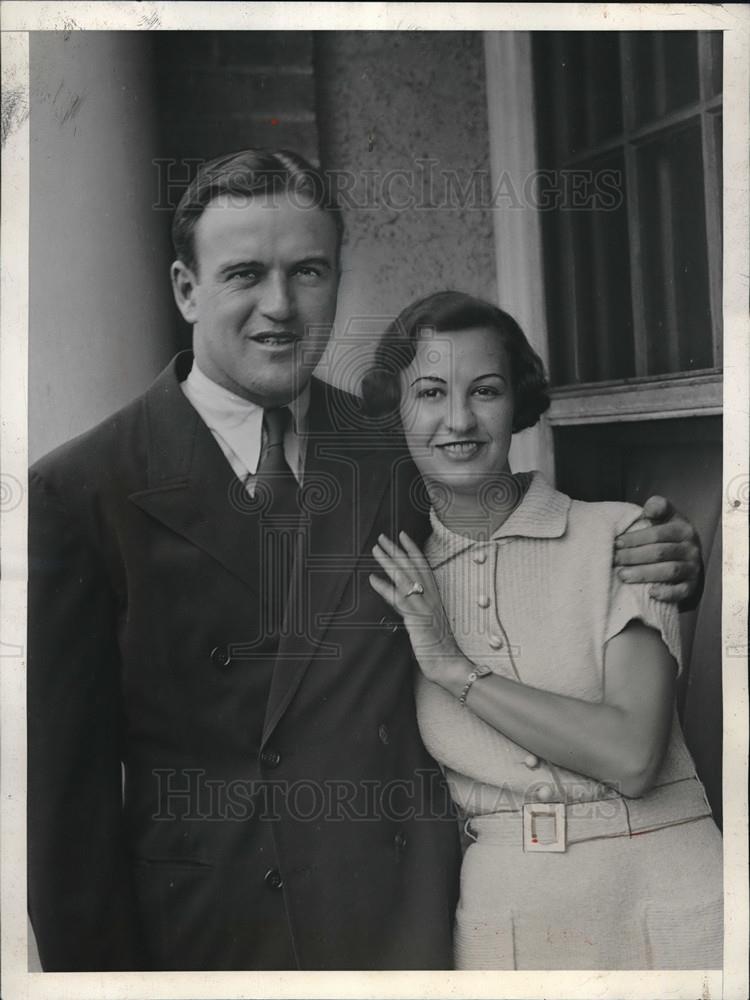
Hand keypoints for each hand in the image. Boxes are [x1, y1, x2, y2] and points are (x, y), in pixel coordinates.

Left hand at [369, 531, 462, 681]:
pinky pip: (399, 600)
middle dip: (396, 550)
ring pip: (405, 578)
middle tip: (382, 537)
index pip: (424, 567)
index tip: (403, 535)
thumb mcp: (427, 622)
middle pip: (412, 568)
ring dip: (389, 562)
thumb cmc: (439, 646)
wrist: (448, 663)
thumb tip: (399, 598)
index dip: (413, 550)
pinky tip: (373, 579)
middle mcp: (430, 598)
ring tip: (376, 550)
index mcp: (434, 597)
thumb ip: (414, 607)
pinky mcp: (417, 619)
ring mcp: (424, 607)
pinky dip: (385, 589)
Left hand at [613, 495, 702, 606]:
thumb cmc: (668, 534)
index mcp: (683, 529)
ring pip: (669, 571)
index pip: (658, 534)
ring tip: (622, 575)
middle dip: (634, 556)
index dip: (636, 538)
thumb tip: (649, 510)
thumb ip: (658, 507)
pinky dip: (668, 593)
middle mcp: (691, 548)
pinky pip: (682, 591)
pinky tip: (651, 593)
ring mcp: (693, 568)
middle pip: (660, 552)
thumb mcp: (666, 516)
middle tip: (615, 559)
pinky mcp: (692, 585)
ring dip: (644, 574)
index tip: (616, 542)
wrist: (687, 556)